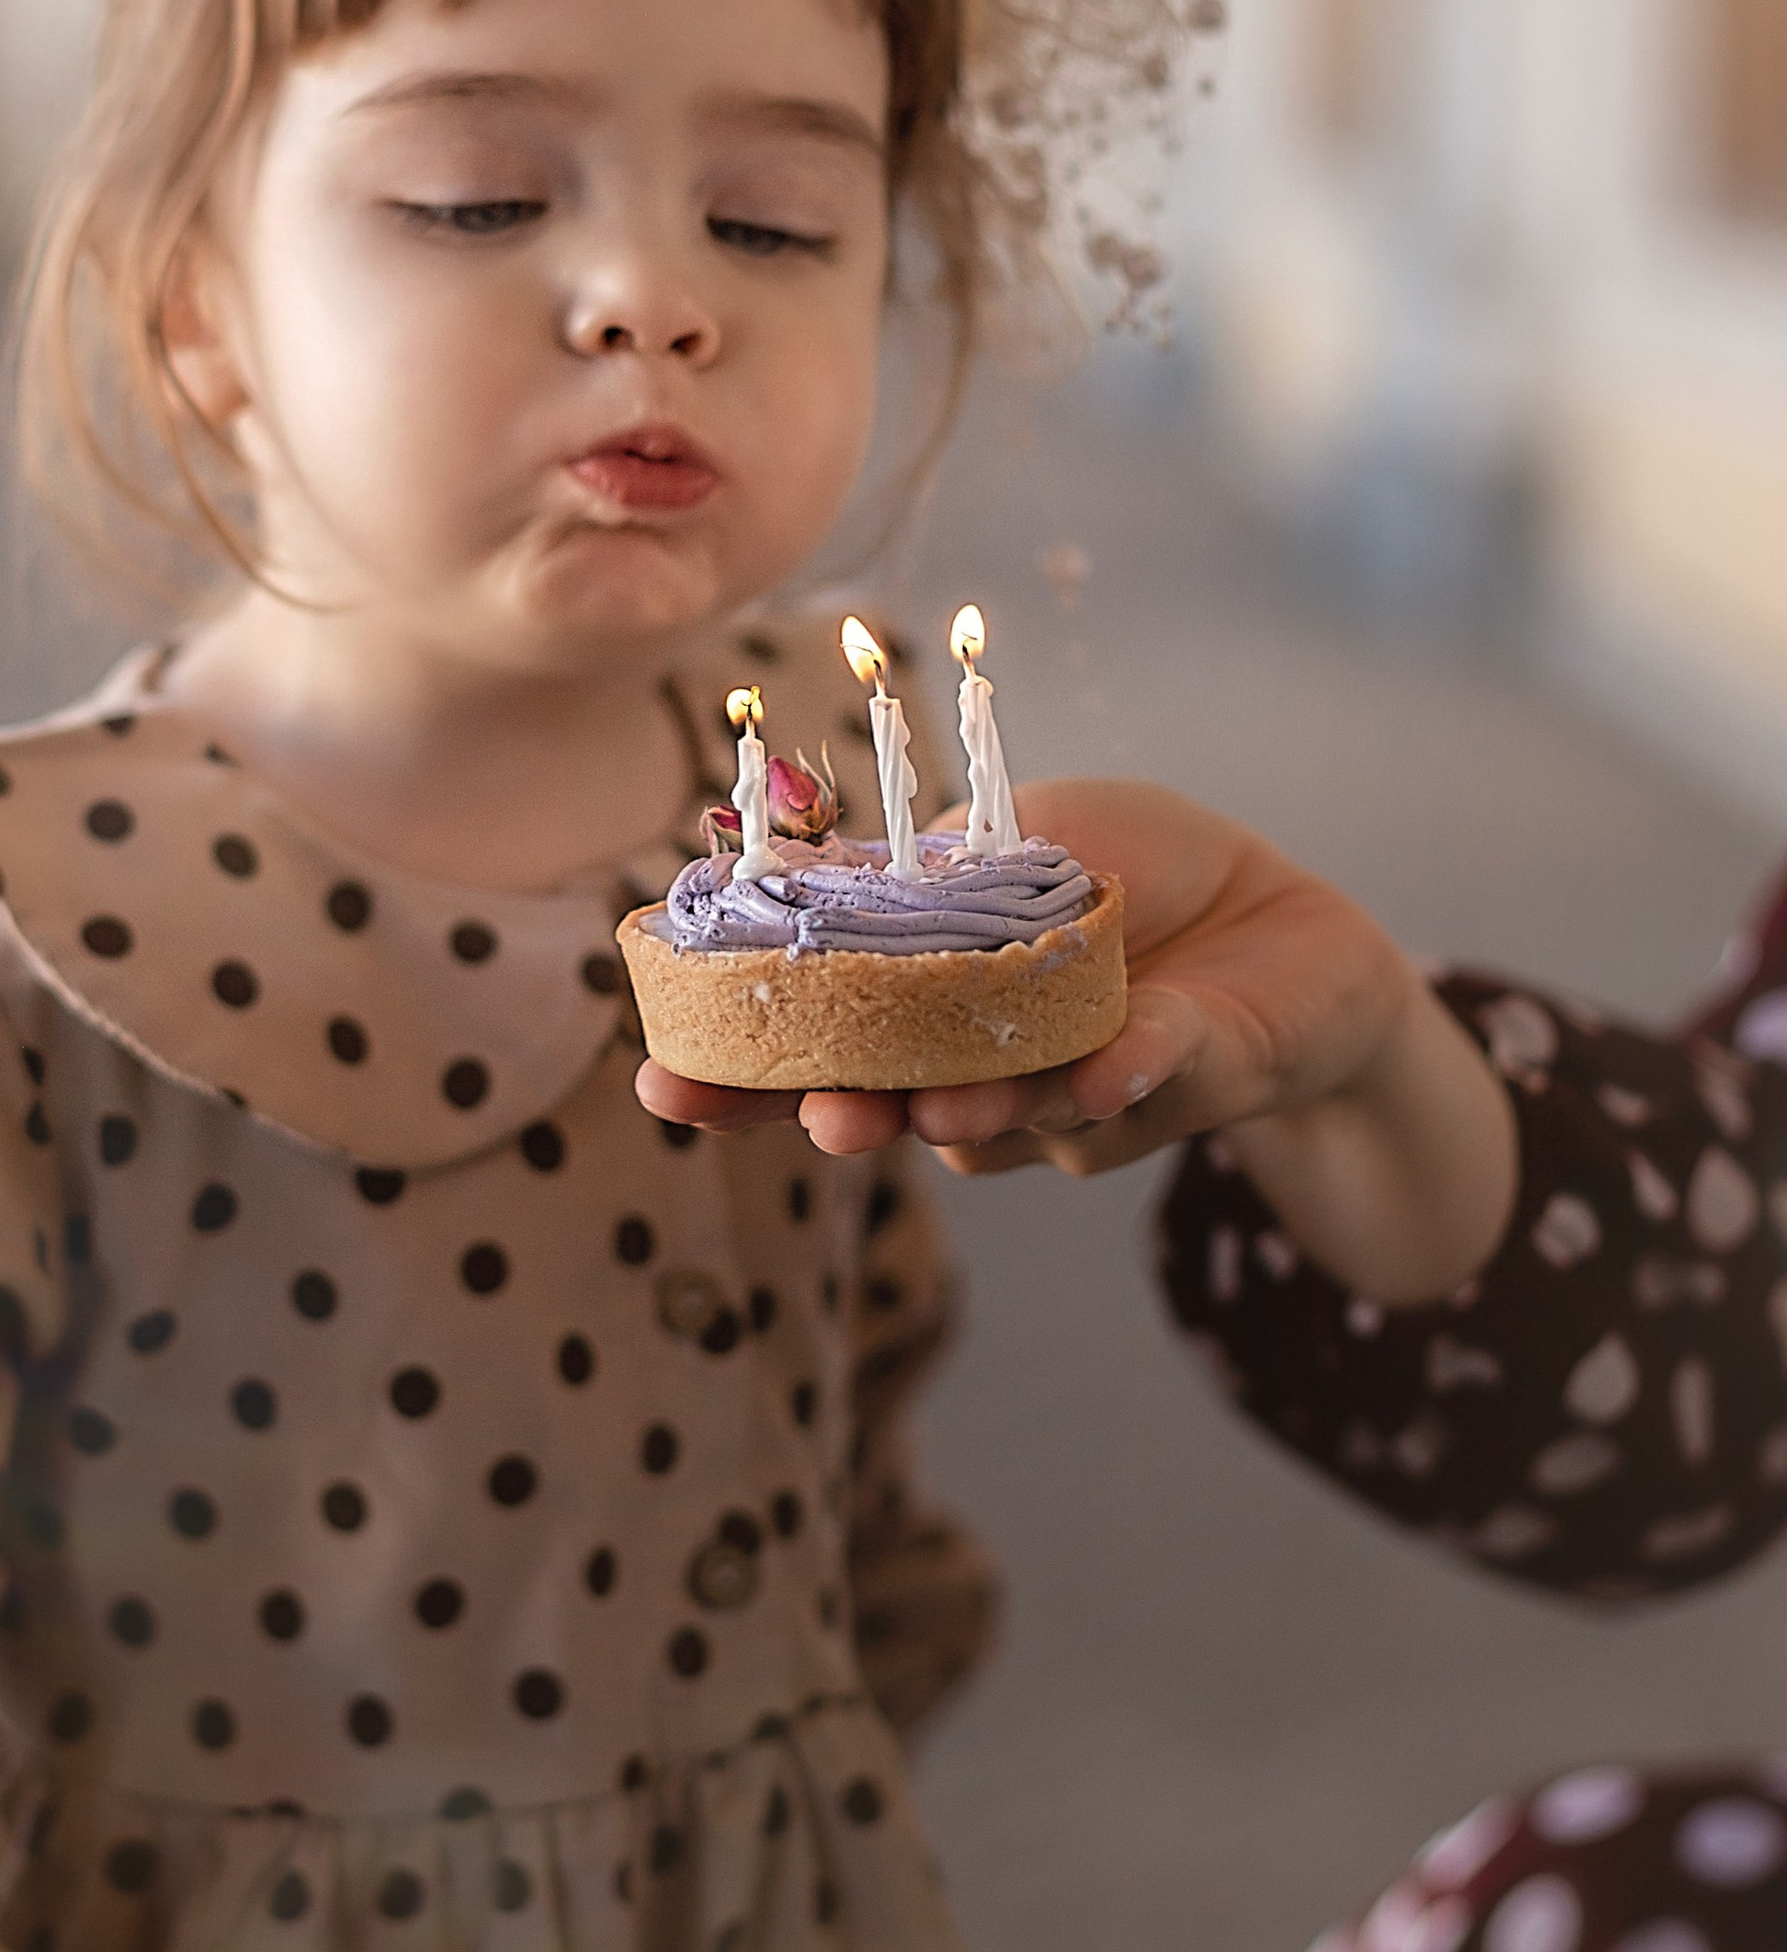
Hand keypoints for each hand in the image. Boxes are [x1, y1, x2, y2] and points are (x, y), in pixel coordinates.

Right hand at [637, 780, 1517, 1306]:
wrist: (1289, 915)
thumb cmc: (1136, 866)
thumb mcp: (1028, 829)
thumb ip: (943, 868)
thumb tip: (839, 878)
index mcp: (919, 1002)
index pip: (807, 1043)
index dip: (732, 1071)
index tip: (662, 1082)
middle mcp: (975, 1074)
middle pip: (884, 1111)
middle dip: (838, 1119)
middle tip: (816, 1118)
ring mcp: (1069, 1098)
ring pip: (1006, 1122)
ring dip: (974, 1112)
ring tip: (939, 1107)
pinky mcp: (1178, 1091)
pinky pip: (1139, 1089)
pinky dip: (1119, 1079)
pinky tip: (1102, 1074)